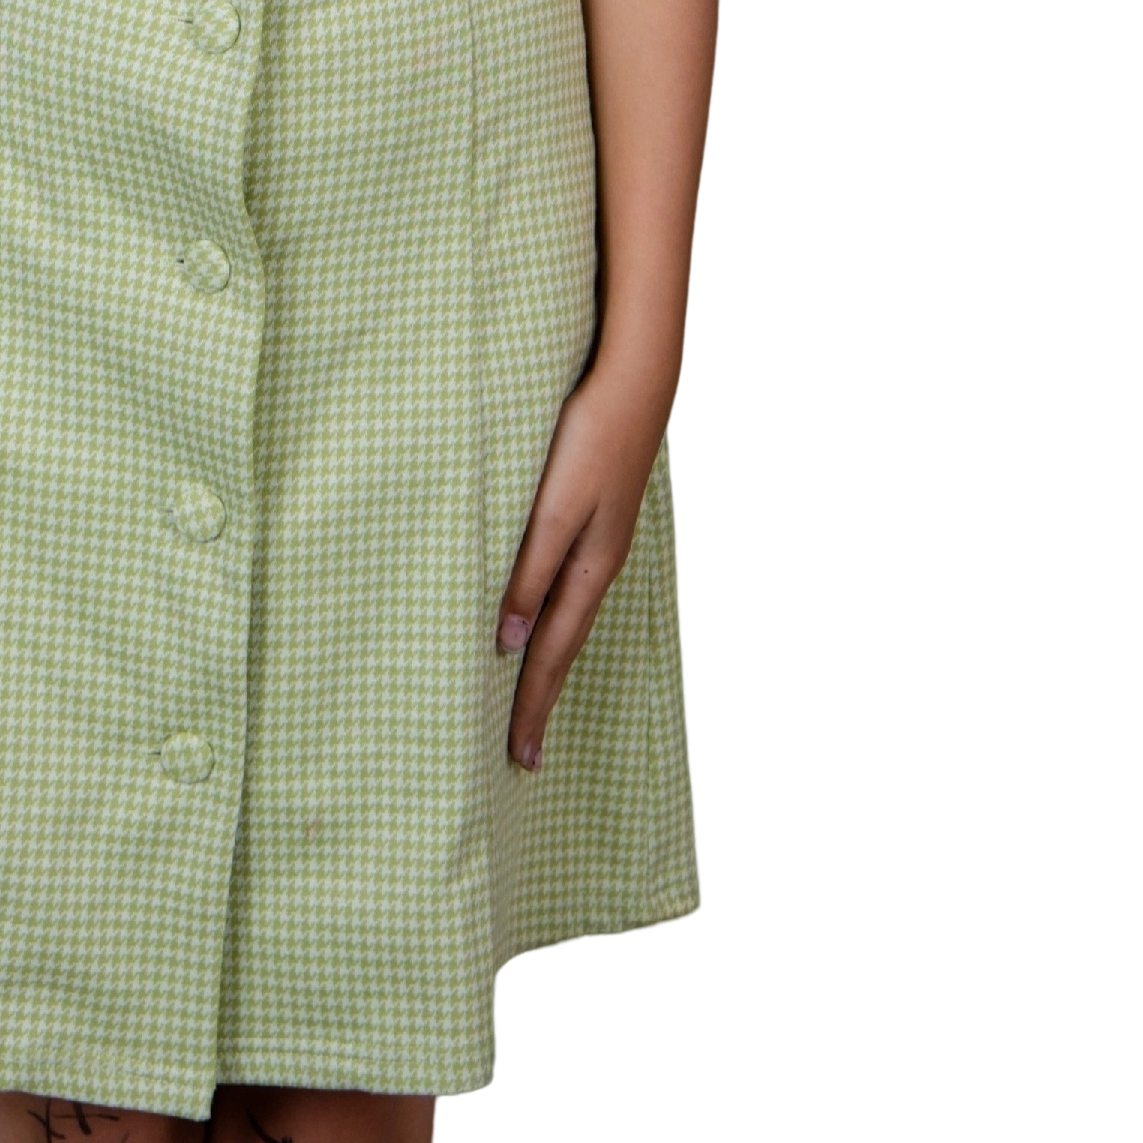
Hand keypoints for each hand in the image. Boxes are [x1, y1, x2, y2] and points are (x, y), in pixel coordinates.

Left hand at [495, 355, 677, 772]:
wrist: (634, 383)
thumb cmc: (587, 439)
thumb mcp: (552, 507)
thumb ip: (530, 570)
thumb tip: (509, 641)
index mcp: (588, 569)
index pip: (551, 655)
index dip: (532, 705)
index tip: (519, 759)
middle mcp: (599, 567)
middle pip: (564, 649)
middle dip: (542, 702)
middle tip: (525, 758)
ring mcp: (602, 546)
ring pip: (570, 623)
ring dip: (550, 668)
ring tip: (534, 704)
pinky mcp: (599, 523)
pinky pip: (573, 594)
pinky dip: (557, 626)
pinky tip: (548, 625)